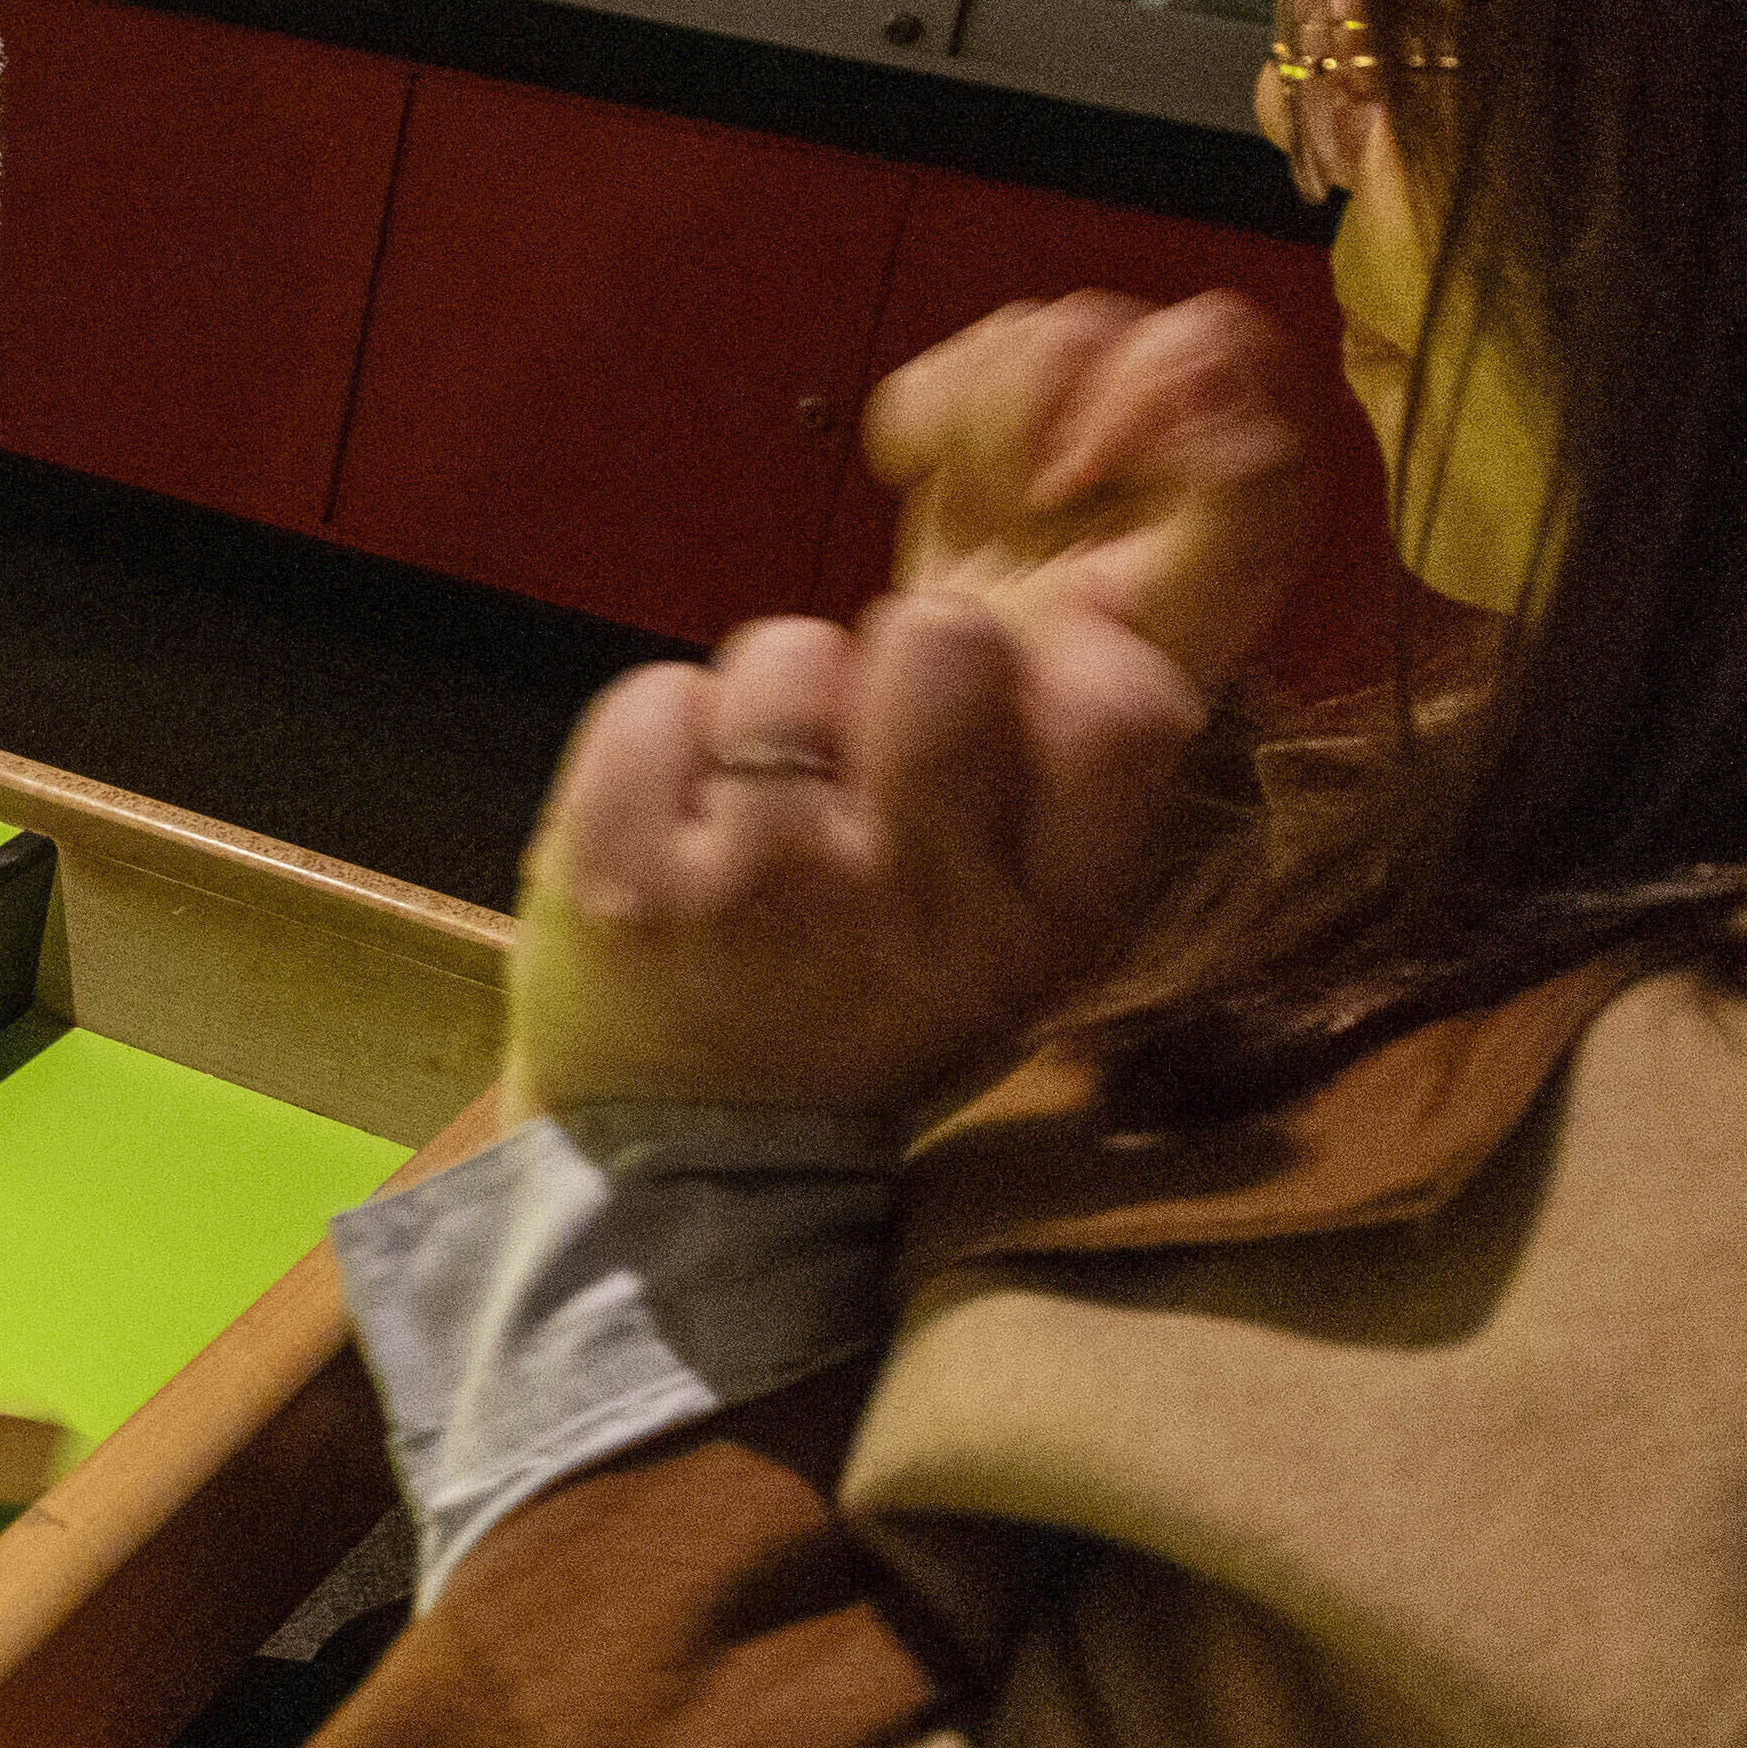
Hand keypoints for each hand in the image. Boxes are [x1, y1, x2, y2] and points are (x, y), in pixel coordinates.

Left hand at [503, 589, 1202, 1122]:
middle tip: (860, 744)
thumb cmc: (865, 997)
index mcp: (1039, 922)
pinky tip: (672, 817)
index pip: (1123, 719)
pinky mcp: (623, 875)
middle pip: (944, 637)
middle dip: (897, 657)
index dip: (1071, 657)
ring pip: (791, 652)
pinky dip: (658, 733)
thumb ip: (1067, 773)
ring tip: (756, 792)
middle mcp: (916, 904)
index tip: (1010, 694)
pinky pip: (657, 695)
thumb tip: (1102, 591)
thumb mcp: (1008, 925)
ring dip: (769, 697)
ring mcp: (763, 886)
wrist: (689, 1155)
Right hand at [869, 290, 1312, 697]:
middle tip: (1030, 510)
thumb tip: (1215, 376)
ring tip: (995, 515)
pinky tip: (936, 489)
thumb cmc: (1109, 674)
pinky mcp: (978, 424)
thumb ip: (1238, 483)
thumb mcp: (1194, 592)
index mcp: (1231, 442)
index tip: (1082, 474)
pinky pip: (935, 371)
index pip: (1203, 335)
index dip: (1132, 385)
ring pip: (1010, 337)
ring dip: (981, 434)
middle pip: (1086, 325)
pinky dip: (918, 429)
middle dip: (1035, 417)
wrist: (996, 719)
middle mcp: (1154, 412)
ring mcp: (1062, 412)